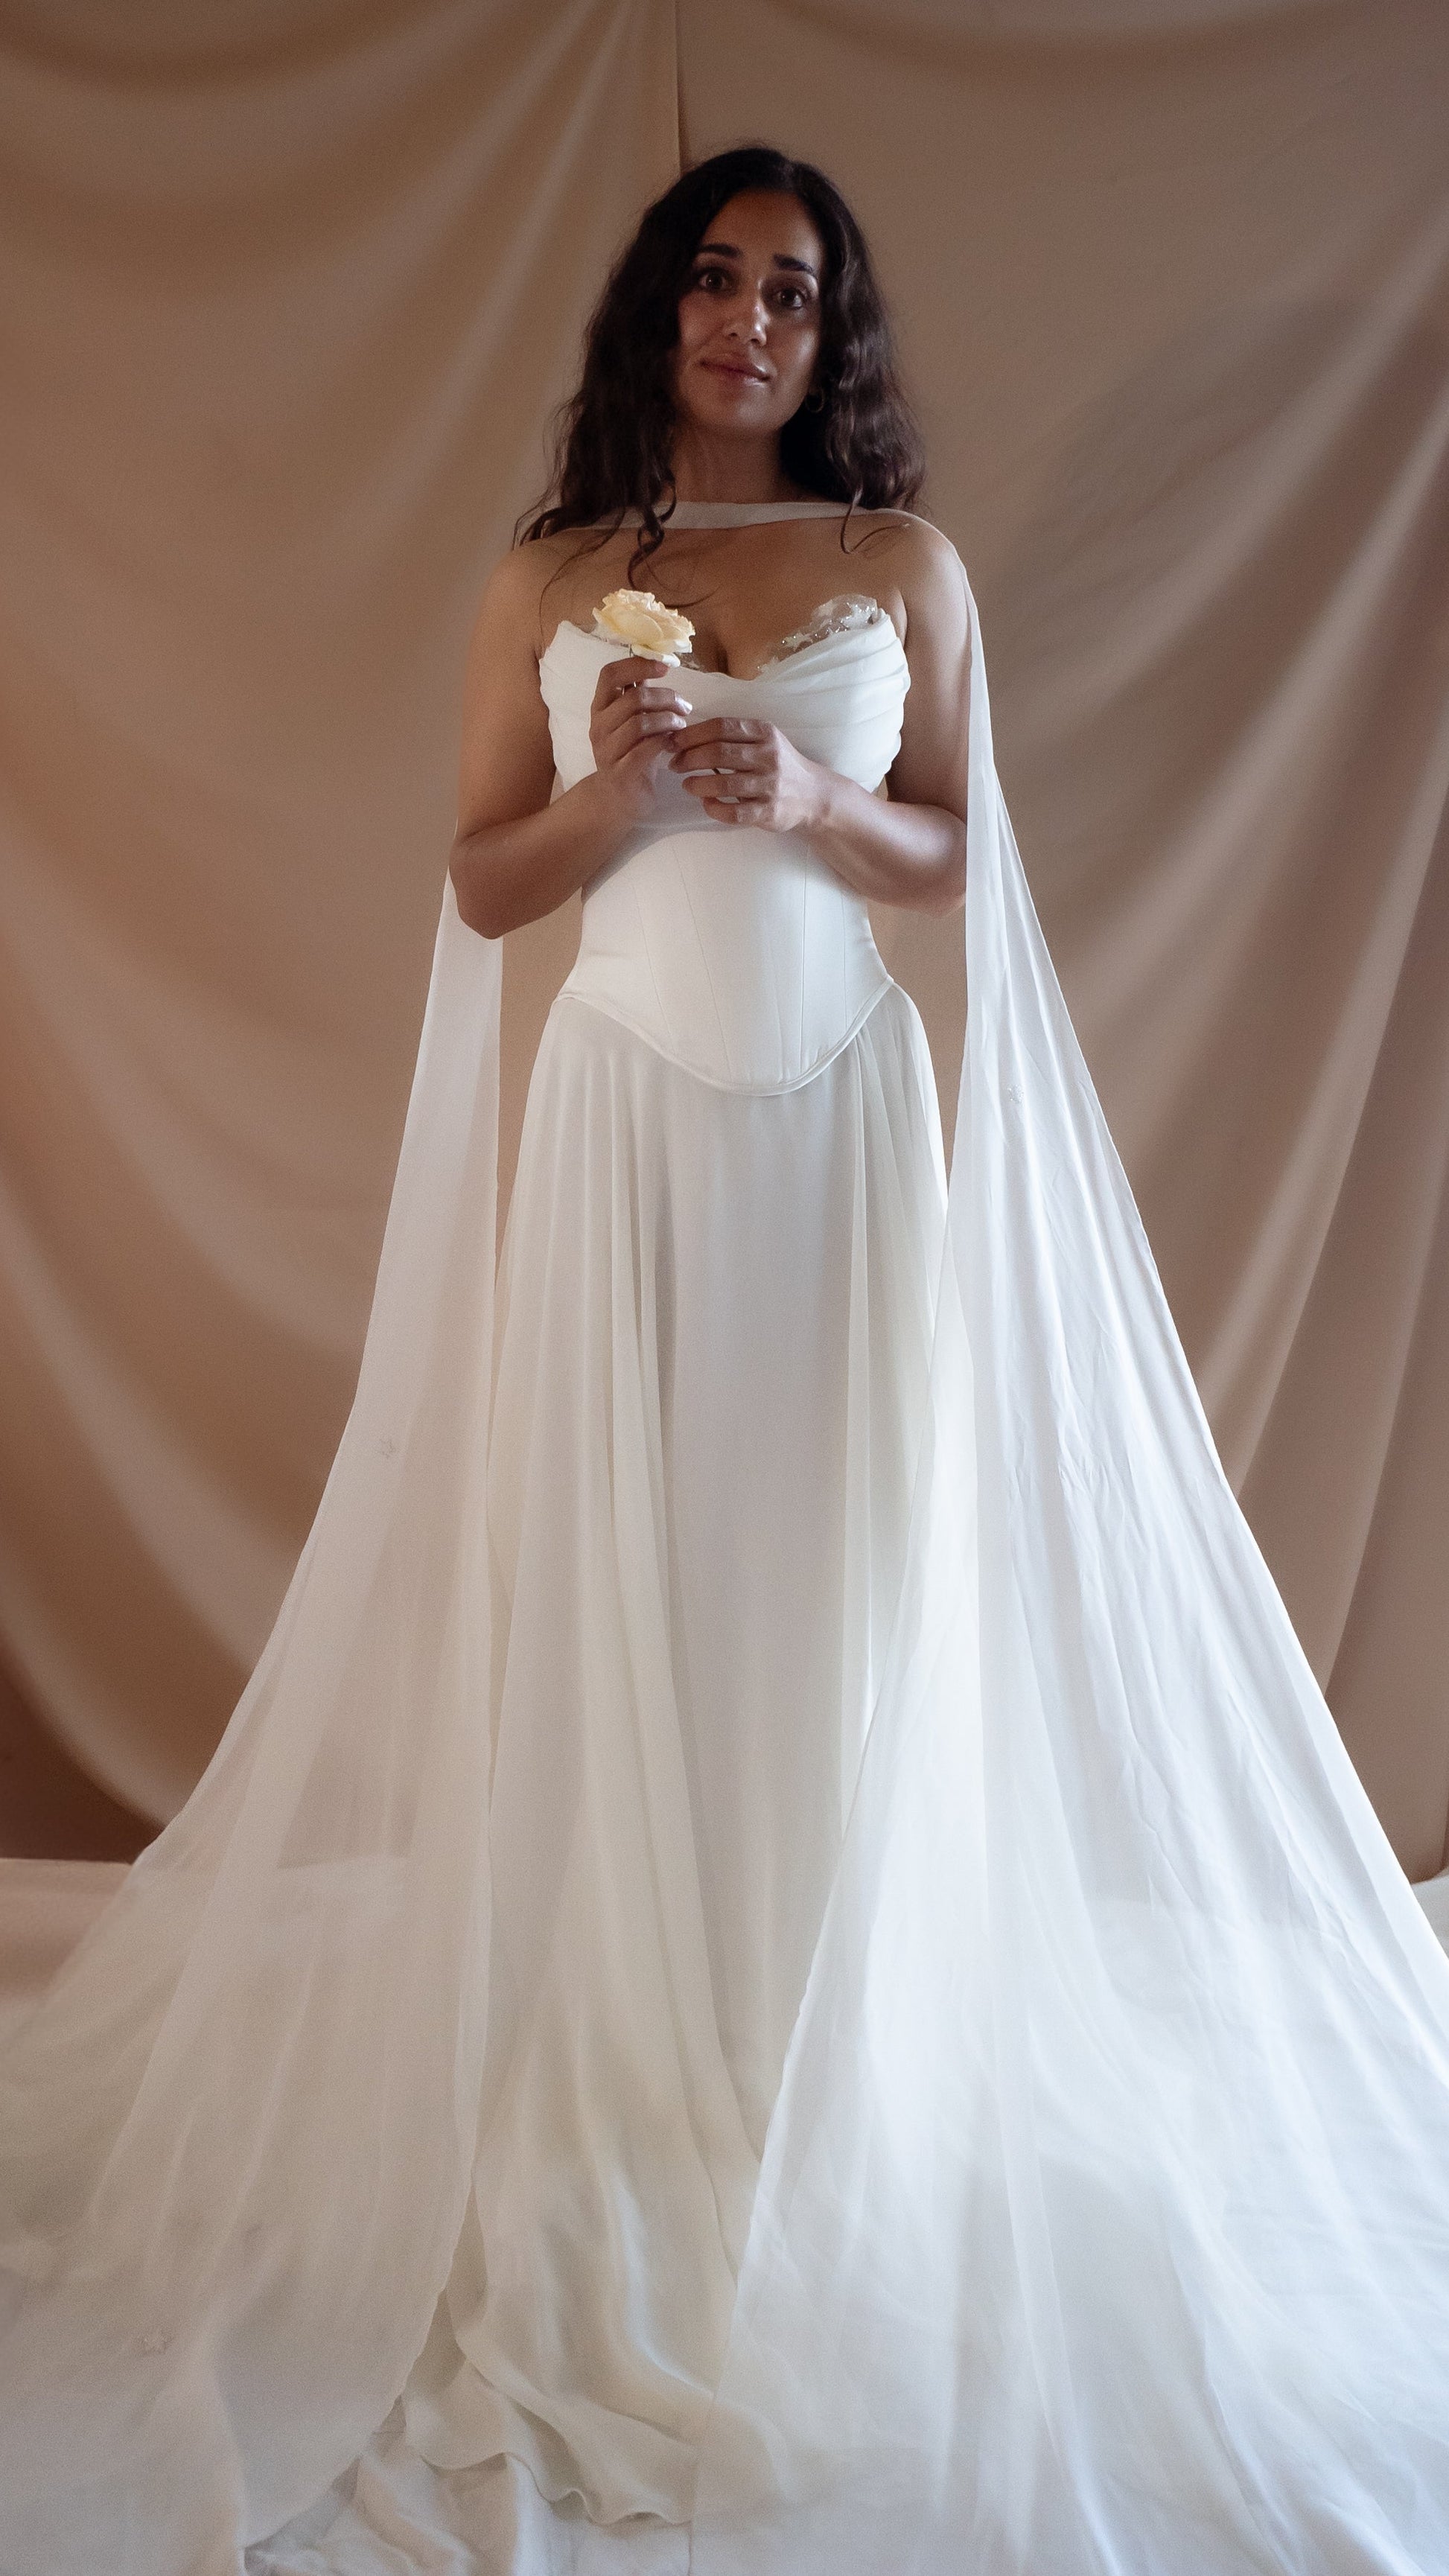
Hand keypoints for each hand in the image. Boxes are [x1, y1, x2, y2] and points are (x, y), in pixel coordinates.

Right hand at [588, 656, 691, 825]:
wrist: (617, 799)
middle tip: (684, 707)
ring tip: (682, 724)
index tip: (665, 668)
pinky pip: (645, 750)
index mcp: (600, 707)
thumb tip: (655, 662)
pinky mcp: (620, 772)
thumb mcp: (632, 720)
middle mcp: (598, 726)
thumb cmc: (630, 753)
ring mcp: (606, 750)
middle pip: (633, 699)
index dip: (637, 665)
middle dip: (666, 698)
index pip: (610, 674)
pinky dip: (664, 742)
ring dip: (668, 720)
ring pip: (640, 723)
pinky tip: (674, 743)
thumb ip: (638, 694)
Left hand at [669, 716, 827, 832]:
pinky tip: (706, 803)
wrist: (812, 795)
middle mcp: (768, 757)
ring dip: (697, 784)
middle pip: (719, 753)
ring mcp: (769, 786)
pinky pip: (733, 812)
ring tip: (686, 784)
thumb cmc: (779, 764)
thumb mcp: (764, 740)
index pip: (722, 727)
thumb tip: (689, 735)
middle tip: (675, 764)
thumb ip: (735, 736)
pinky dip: (713, 808)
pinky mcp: (768, 812)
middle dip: (689, 758)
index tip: (674, 741)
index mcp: (764, 733)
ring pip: (723, 784)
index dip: (693, 734)